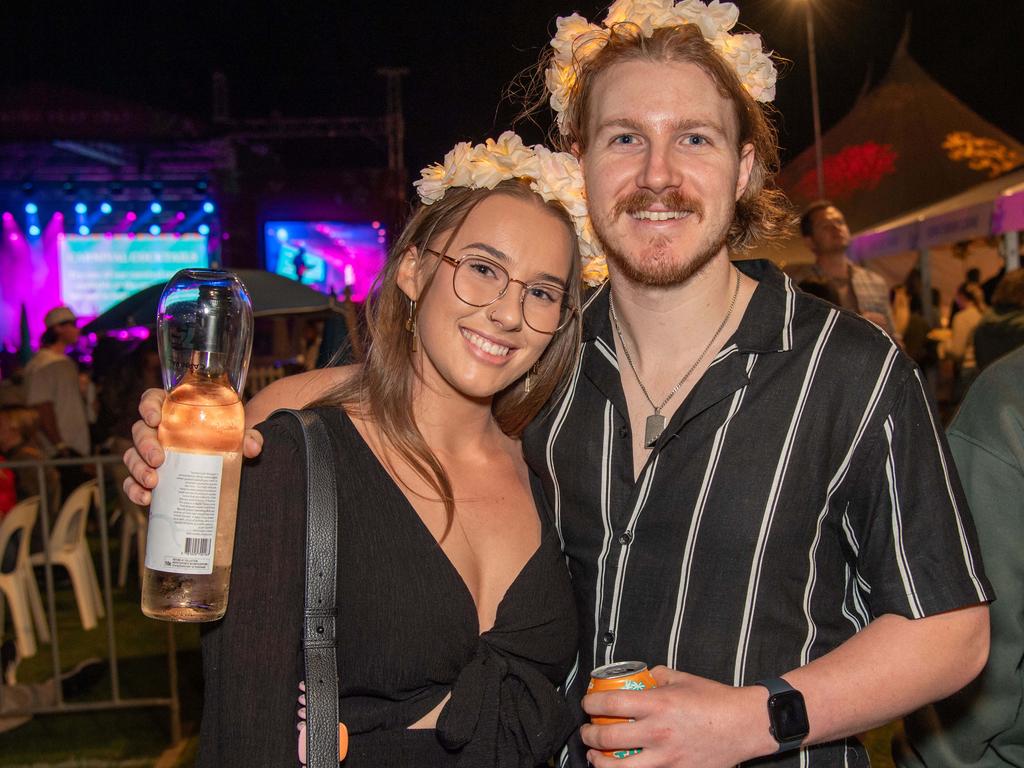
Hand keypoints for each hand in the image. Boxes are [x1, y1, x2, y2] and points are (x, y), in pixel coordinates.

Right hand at [122, 387, 264, 505]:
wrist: (222, 464)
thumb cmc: (224, 440)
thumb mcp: (237, 436)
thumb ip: (247, 437)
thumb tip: (254, 447)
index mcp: (173, 411)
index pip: (152, 399)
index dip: (148, 406)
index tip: (155, 419)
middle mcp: (157, 430)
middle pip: (139, 431)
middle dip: (145, 445)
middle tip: (159, 459)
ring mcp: (149, 454)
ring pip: (132, 456)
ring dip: (137, 469)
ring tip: (153, 482)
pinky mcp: (148, 475)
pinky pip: (131, 482)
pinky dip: (134, 490)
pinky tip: (145, 498)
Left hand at [580, 666, 770, 767]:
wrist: (744, 725)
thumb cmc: (715, 700)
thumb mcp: (682, 678)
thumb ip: (656, 676)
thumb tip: (640, 678)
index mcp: (657, 704)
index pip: (609, 703)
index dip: (591, 702)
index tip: (588, 702)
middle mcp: (657, 732)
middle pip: (606, 737)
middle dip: (589, 735)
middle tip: (587, 731)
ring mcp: (666, 757)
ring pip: (618, 767)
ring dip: (599, 761)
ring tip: (594, 756)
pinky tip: (621, 767)